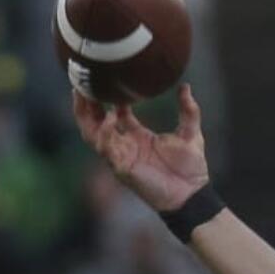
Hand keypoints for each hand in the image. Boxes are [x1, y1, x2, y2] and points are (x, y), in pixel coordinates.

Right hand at [72, 84, 208, 210]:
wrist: (193, 195)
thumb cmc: (191, 169)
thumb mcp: (190, 134)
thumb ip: (189, 111)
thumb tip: (185, 86)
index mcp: (138, 136)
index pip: (115, 113)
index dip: (108, 98)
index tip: (106, 78)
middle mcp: (125, 145)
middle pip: (94, 122)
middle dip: (85, 103)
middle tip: (81, 82)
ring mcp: (121, 156)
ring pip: (91, 133)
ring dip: (85, 114)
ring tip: (83, 94)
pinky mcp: (122, 168)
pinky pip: (106, 148)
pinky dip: (105, 132)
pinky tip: (110, 116)